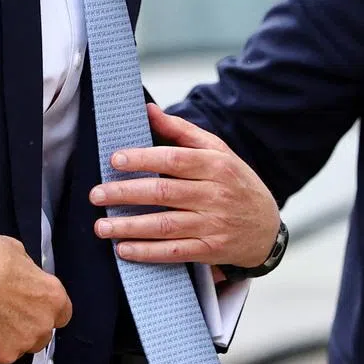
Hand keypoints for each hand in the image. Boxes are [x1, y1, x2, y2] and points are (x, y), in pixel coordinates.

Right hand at [0, 230, 71, 363]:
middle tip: (4, 314)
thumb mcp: (21, 257)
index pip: (62, 316)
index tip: (33, 309)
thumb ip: (30, 278)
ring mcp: (18, 346)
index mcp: (54, 299)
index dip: (45, 312)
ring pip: (16, 348)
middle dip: (26, 328)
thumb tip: (25, 282)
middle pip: (40, 336)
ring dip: (4, 339)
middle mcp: (41, 326)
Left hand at [91, 104, 280, 268]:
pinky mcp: (211, 250)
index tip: (115, 159)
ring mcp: (213, 224)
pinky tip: (124, 249)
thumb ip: (182, 132)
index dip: (143, 159)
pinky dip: (147, 252)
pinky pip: (174, 252)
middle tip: (96, 194)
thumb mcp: (218, 151)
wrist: (267, 228)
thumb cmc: (236, 183)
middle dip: (126, 193)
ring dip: (130, 226)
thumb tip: (148, 110)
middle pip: (164, 192)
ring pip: (165, 225)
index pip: (174, 159)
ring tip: (101, 225)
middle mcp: (216, 194)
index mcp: (216, 165)